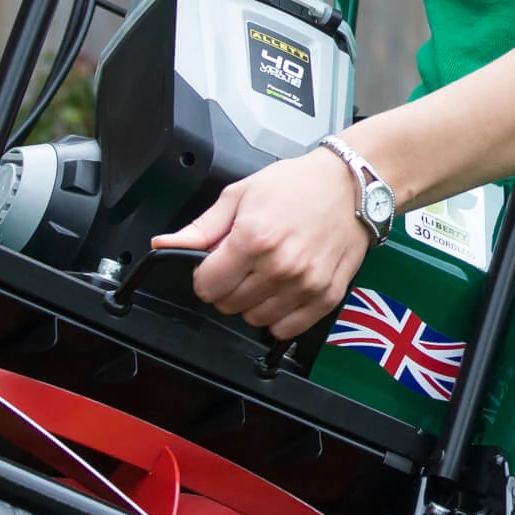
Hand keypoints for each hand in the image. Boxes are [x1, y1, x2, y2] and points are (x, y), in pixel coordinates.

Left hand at [157, 147, 369, 339]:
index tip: (214, 264)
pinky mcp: (326, 296)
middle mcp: (279, 266)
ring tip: (265, 273)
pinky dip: (278, 317)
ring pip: (255, 319)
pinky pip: (287, 329)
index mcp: (253, 238)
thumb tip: (164, 245)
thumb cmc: (297, 185)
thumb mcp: (240, 194)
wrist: (350, 186)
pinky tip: (282, 290)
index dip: (204, 275)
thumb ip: (201, 228)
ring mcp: (305, 285)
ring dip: (252, 302)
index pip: (207, 285)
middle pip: (228, 304)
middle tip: (242, 264)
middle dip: (226, 287)